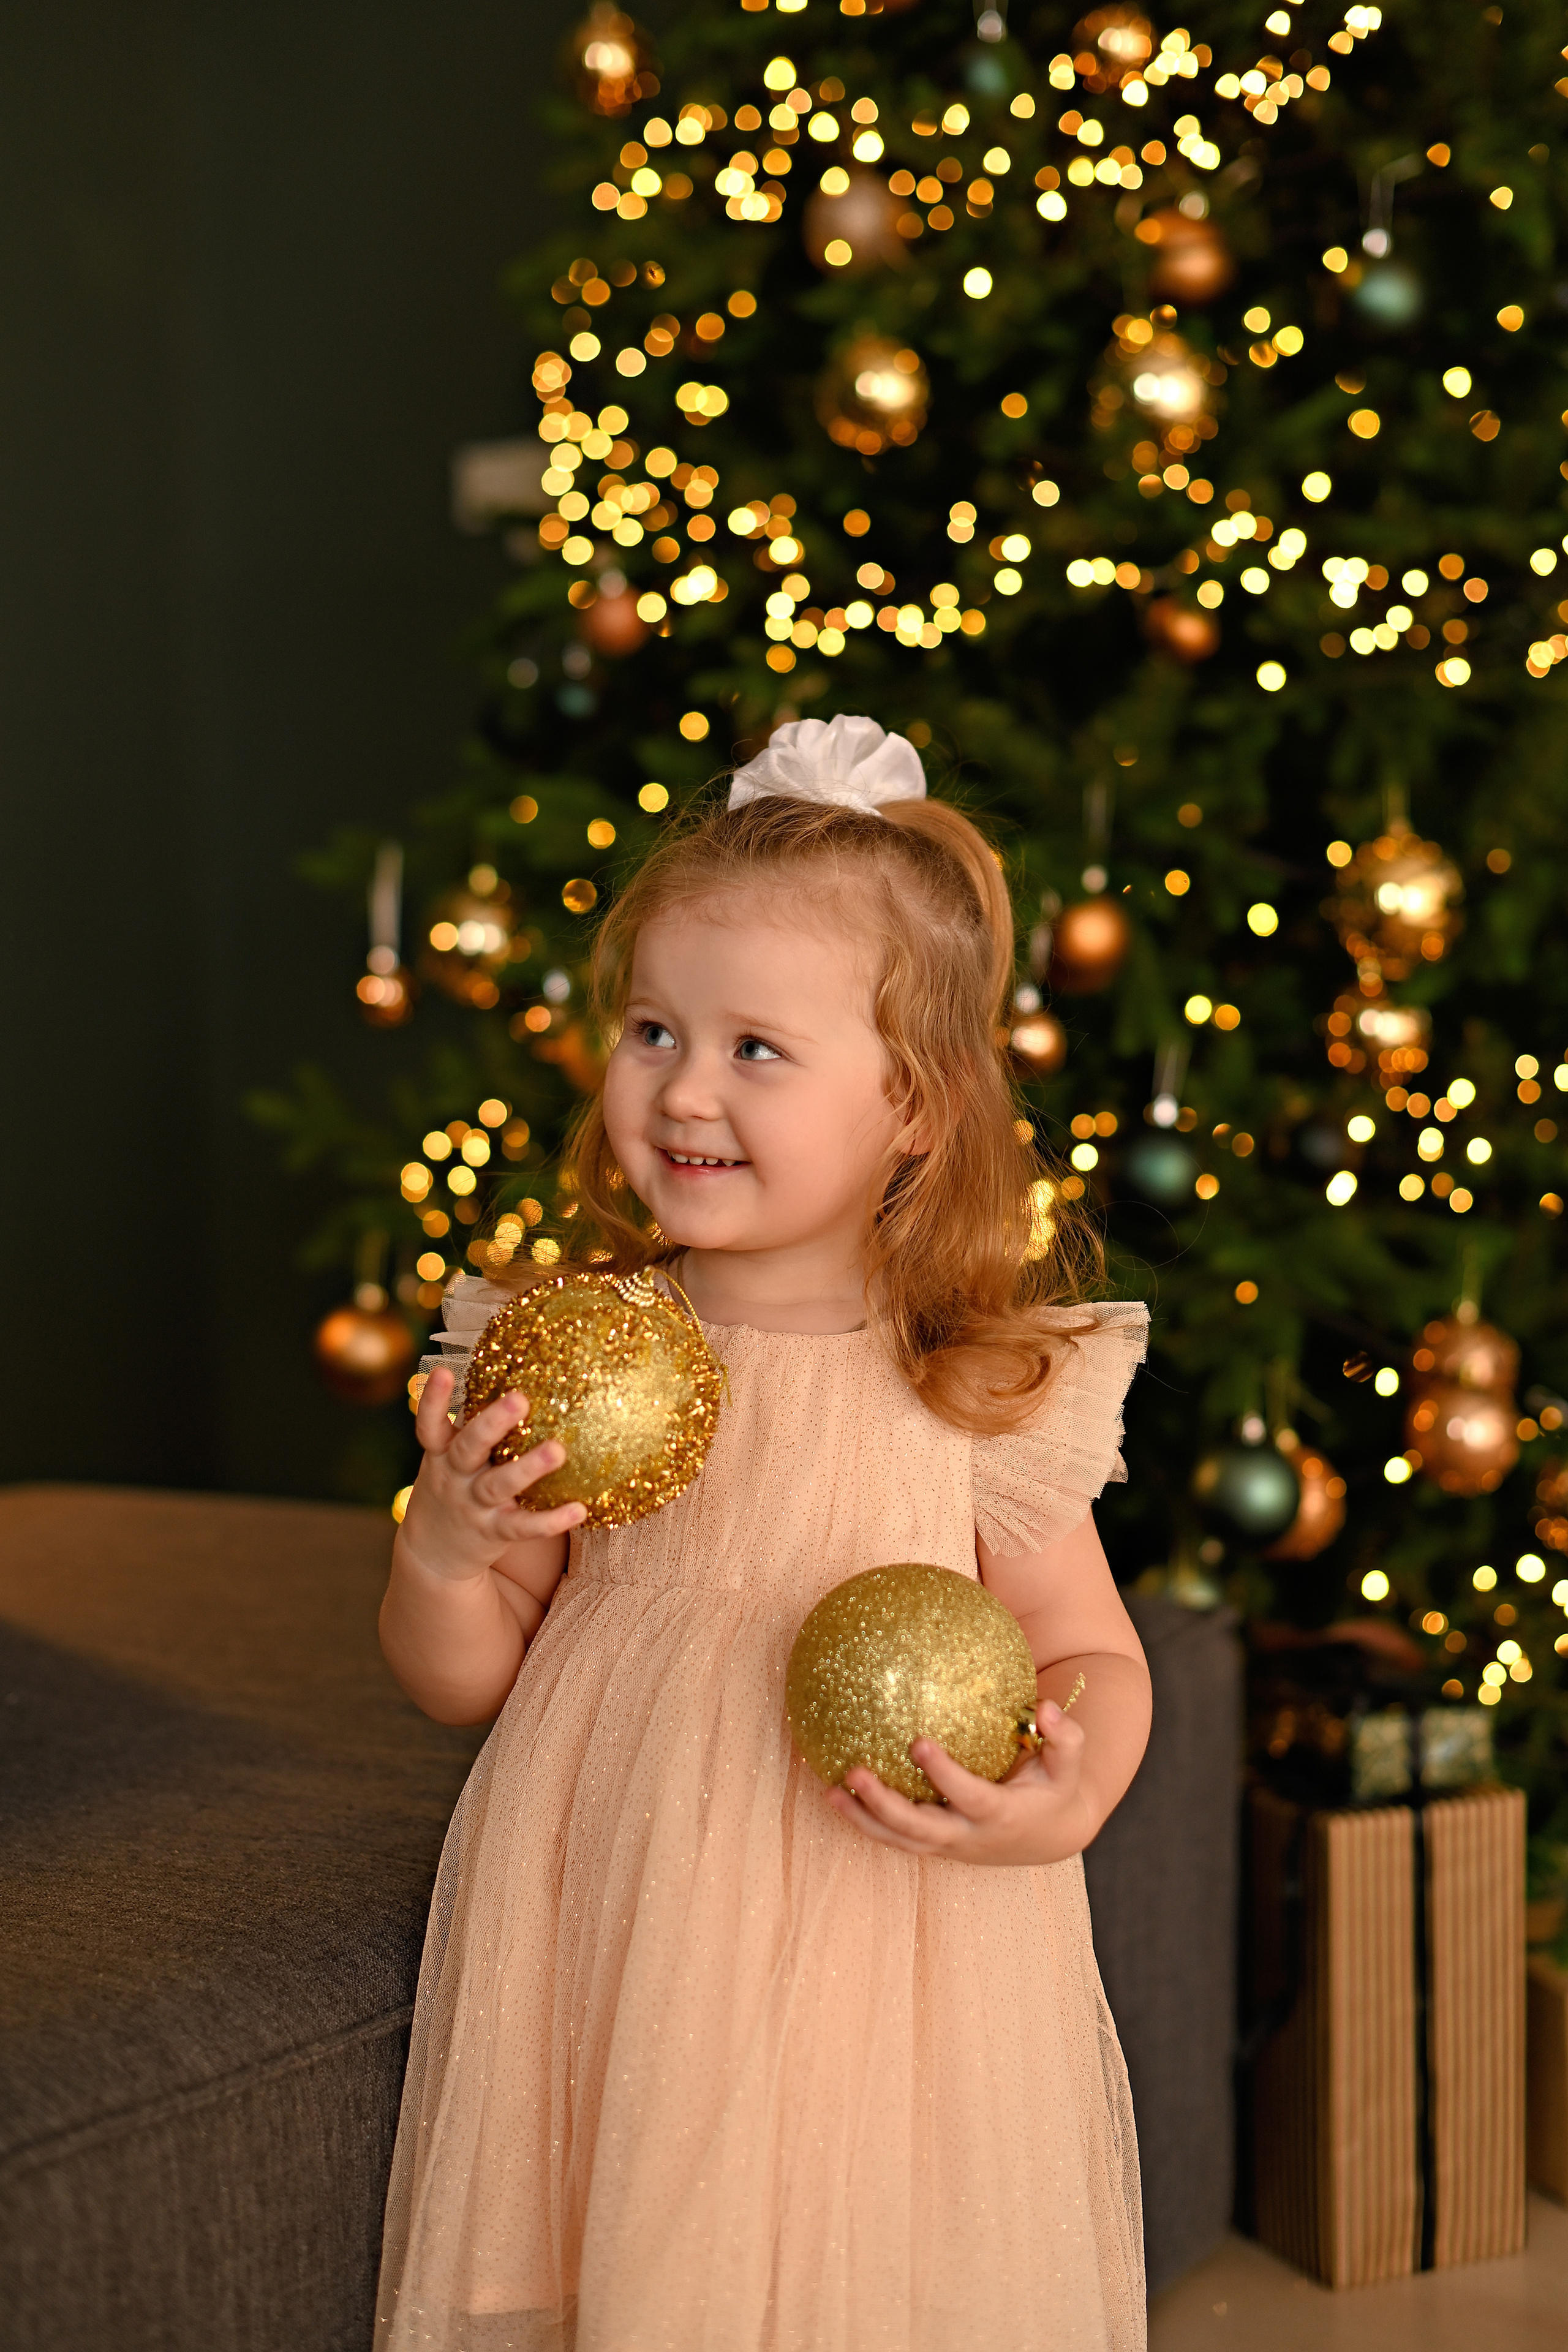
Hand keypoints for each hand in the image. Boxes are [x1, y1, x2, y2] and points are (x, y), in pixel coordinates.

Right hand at [396, 1367, 586, 1586]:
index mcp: (441, 1454)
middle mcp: (454, 1477)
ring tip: (557, 1450)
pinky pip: (522, 1526)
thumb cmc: (451, 1489)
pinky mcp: (493, 1532)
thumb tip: (509, 1377)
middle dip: (492, 1423)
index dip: (434, 1400)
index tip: (443, 1371)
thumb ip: (469, 1427)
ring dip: (528, 1468)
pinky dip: (550, 1520)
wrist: (431, 1554)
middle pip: (469, 1447)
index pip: (430, 1425)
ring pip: (498, 1484)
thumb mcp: (446, 1458)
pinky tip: (579, 1509)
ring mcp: (473, 1505)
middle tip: (520, 1398)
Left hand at [824, 1703, 1090, 1866]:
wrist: (1048, 1838)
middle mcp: (969, 1838)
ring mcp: (949, 1846)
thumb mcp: (1068, 1766)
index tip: (918, 1742)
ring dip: (863, 1819)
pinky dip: (865, 1821)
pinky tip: (835, 1795)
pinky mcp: (935, 1846)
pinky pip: (896, 1838)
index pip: (969, 1798)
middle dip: (886, 1806)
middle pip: (921, 1830)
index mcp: (1001, 1816)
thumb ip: (1064, 1737)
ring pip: (900, 1841)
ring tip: (830, 1790)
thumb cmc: (1055, 1790)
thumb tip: (1045, 1705)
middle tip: (855, 1773)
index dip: (944, 1776)